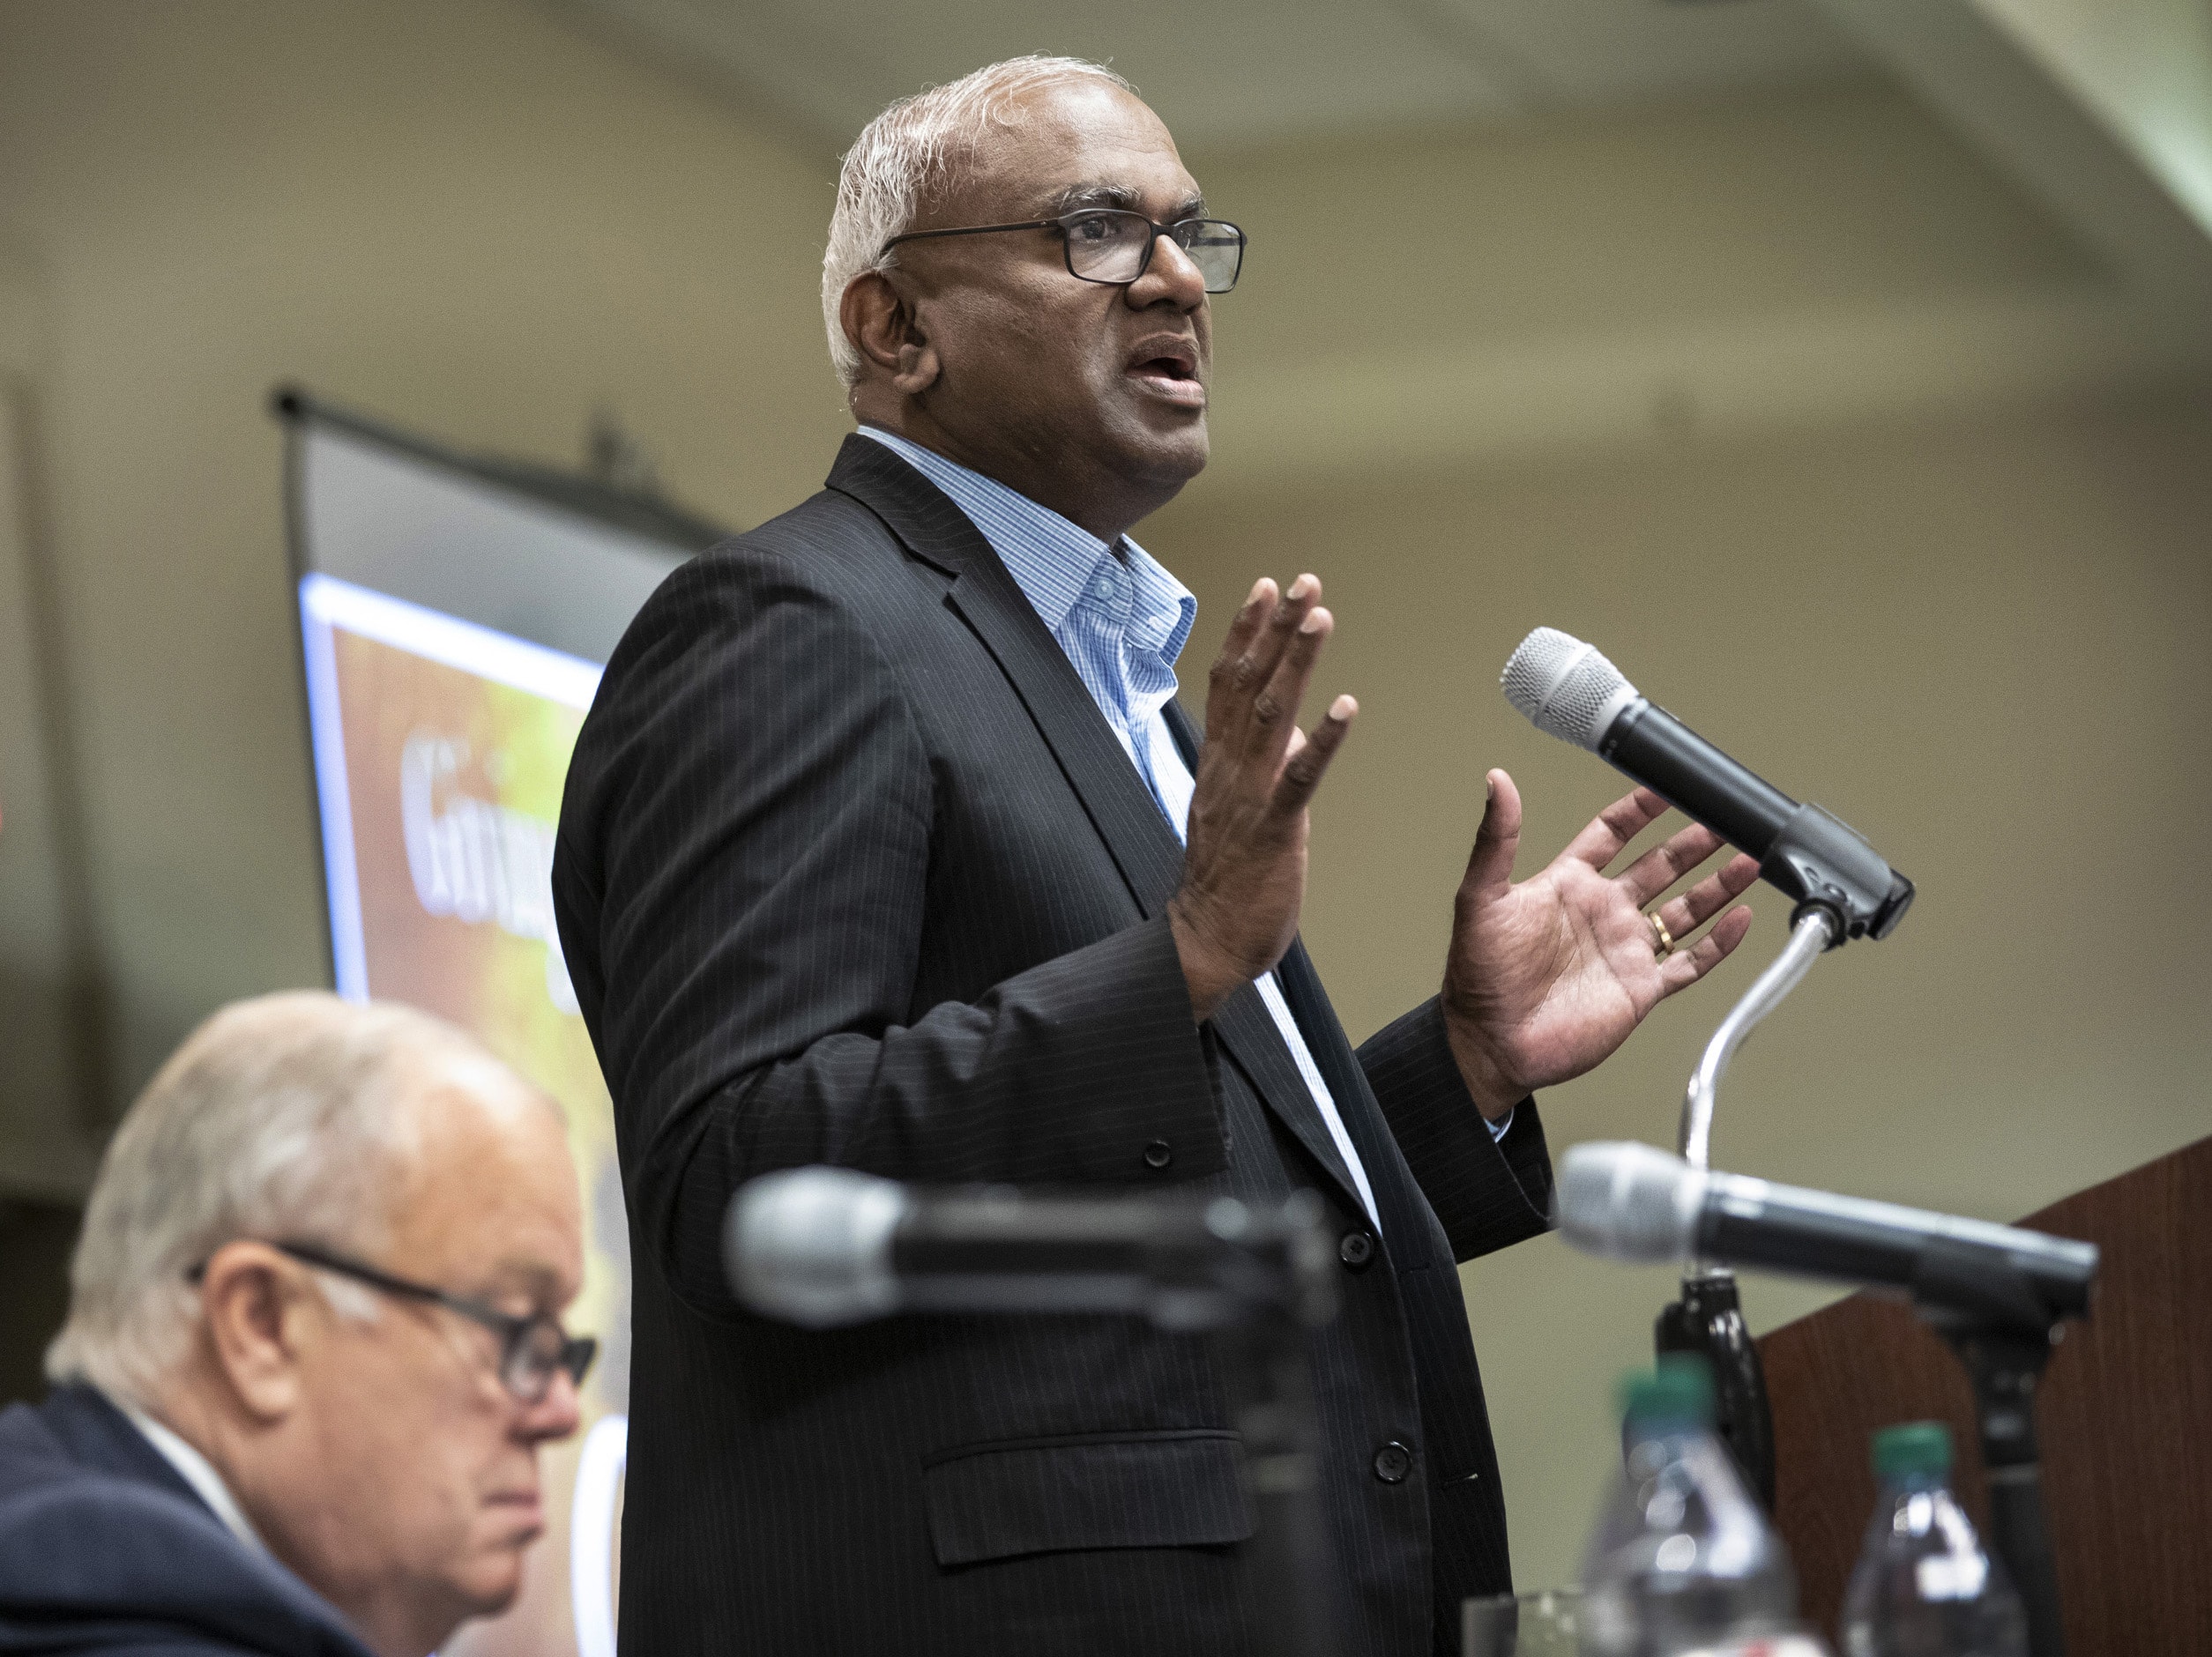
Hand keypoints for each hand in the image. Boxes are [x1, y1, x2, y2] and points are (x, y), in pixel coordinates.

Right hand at [1169, 575, 1356, 1021]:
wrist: (1206, 941)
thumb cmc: (1225, 883)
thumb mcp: (1234, 811)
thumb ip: (1254, 767)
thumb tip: (1283, 730)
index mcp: (1217, 764)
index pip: (1227, 683)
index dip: (1247, 632)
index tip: (1267, 589)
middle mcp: (1227, 770)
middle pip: (1247, 684)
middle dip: (1276, 630)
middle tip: (1303, 583)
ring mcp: (1248, 797)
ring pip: (1270, 716)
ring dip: (1296, 664)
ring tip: (1319, 618)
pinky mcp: (1273, 829)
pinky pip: (1298, 777)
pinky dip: (1321, 739)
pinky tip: (1345, 707)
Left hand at [1441, 772, 1756, 1117]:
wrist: (1491, 1044)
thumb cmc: (1479, 976)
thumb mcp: (1482, 898)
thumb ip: (1496, 839)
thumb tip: (1498, 782)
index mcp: (1568, 885)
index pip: (1612, 834)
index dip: (1638, 809)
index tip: (1665, 785)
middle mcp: (1602, 913)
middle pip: (1660, 866)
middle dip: (1693, 843)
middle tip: (1725, 819)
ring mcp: (1625, 950)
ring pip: (1685, 909)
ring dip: (1717, 885)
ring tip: (1750, 858)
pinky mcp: (1641, 988)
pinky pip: (1690, 962)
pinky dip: (1719, 943)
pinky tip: (1740, 919)